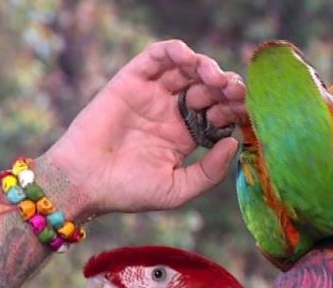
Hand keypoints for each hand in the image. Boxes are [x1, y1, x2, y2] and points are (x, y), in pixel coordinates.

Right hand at [43, 40, 246, 218]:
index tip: (247, 111)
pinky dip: (174, 51)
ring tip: (215, 77)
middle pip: (208, 88)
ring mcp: (153, 95)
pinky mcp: (131, 81)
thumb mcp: (178, 189)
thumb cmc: (128, 192)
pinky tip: (189, 59)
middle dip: (226, 87)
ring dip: (206, 66)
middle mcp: (172, 111)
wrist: (85, 184)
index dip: (235, 109)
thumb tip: (234, 142)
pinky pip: (156, 57)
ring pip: (187, 69)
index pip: (219, 113)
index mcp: (187, 135)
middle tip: (235, 92)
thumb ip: (209, 171)